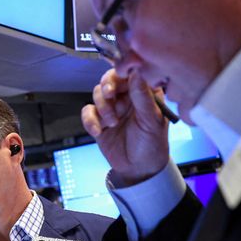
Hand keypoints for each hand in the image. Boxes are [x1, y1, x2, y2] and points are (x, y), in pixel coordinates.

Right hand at [81, 68, 169, 185]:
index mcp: (144, 93)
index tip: (120, 76)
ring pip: (97, 94)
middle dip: (107, 86)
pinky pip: (88, 112)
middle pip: (110, 79)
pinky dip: (90, 120)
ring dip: (102, 107)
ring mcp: (112, 108)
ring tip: (112, 122)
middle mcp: (127, 97)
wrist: (138, 169)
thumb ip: (143, 97)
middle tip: (109, 95)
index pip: (131, 73)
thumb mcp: (151, 121)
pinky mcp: (99, 120)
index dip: (123, 72)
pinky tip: (98, 131)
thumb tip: (136, 73)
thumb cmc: (152, 144)